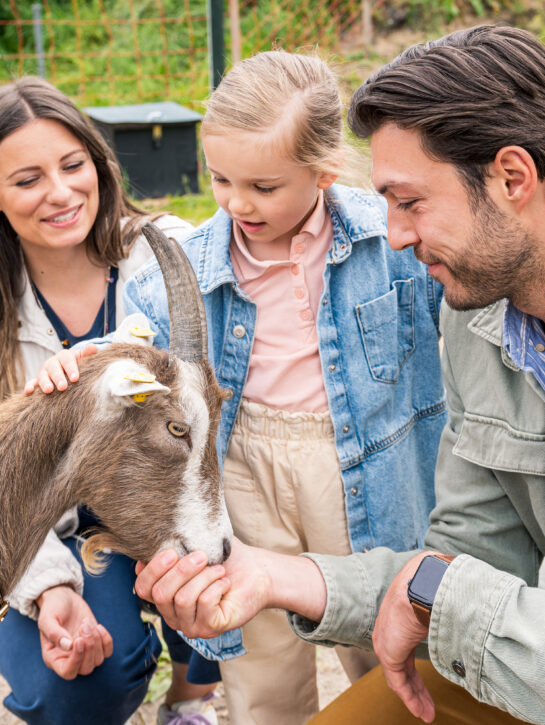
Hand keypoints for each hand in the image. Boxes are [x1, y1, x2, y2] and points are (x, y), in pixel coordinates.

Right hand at [24, 344, 97, 394]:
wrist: (67, 368)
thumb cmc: (78, 364)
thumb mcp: (83, 358)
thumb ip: (88, 353)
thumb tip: (94, 347)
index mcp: (64, 356)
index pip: (67, 360)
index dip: (71, 368)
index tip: (75, 378)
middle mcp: (53, 362)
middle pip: (54, 368)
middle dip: (58, 377)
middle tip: (63, 387)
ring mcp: (44, 371)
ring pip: (42, 376)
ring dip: (45, 382)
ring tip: (49, 390)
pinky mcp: (37, 380)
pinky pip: (32, 382)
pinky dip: (29, 386)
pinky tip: (29, 391)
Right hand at [36, 585, 112, 678]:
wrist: (64, 598)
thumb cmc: (52, 609)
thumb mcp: (47, 619)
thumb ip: (54, 633)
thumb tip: (68, 647)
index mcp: (53, 658)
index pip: (67, 672)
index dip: (76, 660)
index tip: (79, 640)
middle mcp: (69, 659)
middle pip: (86, 668)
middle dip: (89, 647)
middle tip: (83, 625)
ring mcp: (84, 652)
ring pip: (98, 660)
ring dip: (96, 640)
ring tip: (85, 622)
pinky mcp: (96, 643)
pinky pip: (107, 652)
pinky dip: (106, 641)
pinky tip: (98, 626)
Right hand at [134, 538, 271, 637]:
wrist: (256, 572)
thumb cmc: (226, 559)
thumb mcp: (200, 545)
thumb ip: (178, 543)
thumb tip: (158, 536)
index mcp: (165, 594)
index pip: (143, 588)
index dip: (152, 569)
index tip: (171, 551)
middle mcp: (173, 613)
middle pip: (160, 594)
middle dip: (181, 570)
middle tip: (202, 556)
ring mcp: (190, 625)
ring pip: (182, 599)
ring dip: (204, 577)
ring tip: (219, 569)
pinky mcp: (210, 629)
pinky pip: (204, 605)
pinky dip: (216, 586)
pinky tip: (225, 582)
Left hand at [372, 552, 439, 722]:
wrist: (427, 583)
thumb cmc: (439, 584)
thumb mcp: (442, 596)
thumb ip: (448, 608)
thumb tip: (469, 607)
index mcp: (401, 613)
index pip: (406, 645)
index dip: (416, 663)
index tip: (426, 680)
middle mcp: (390, 627)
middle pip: (402, 663)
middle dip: (416, 686)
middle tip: (427, 705)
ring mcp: (387, 640)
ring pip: (400, 676)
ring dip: (415, 696)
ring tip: (427, 714)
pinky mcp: (388, 652)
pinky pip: (398, 682)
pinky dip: (410, 697)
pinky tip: (421, 711)